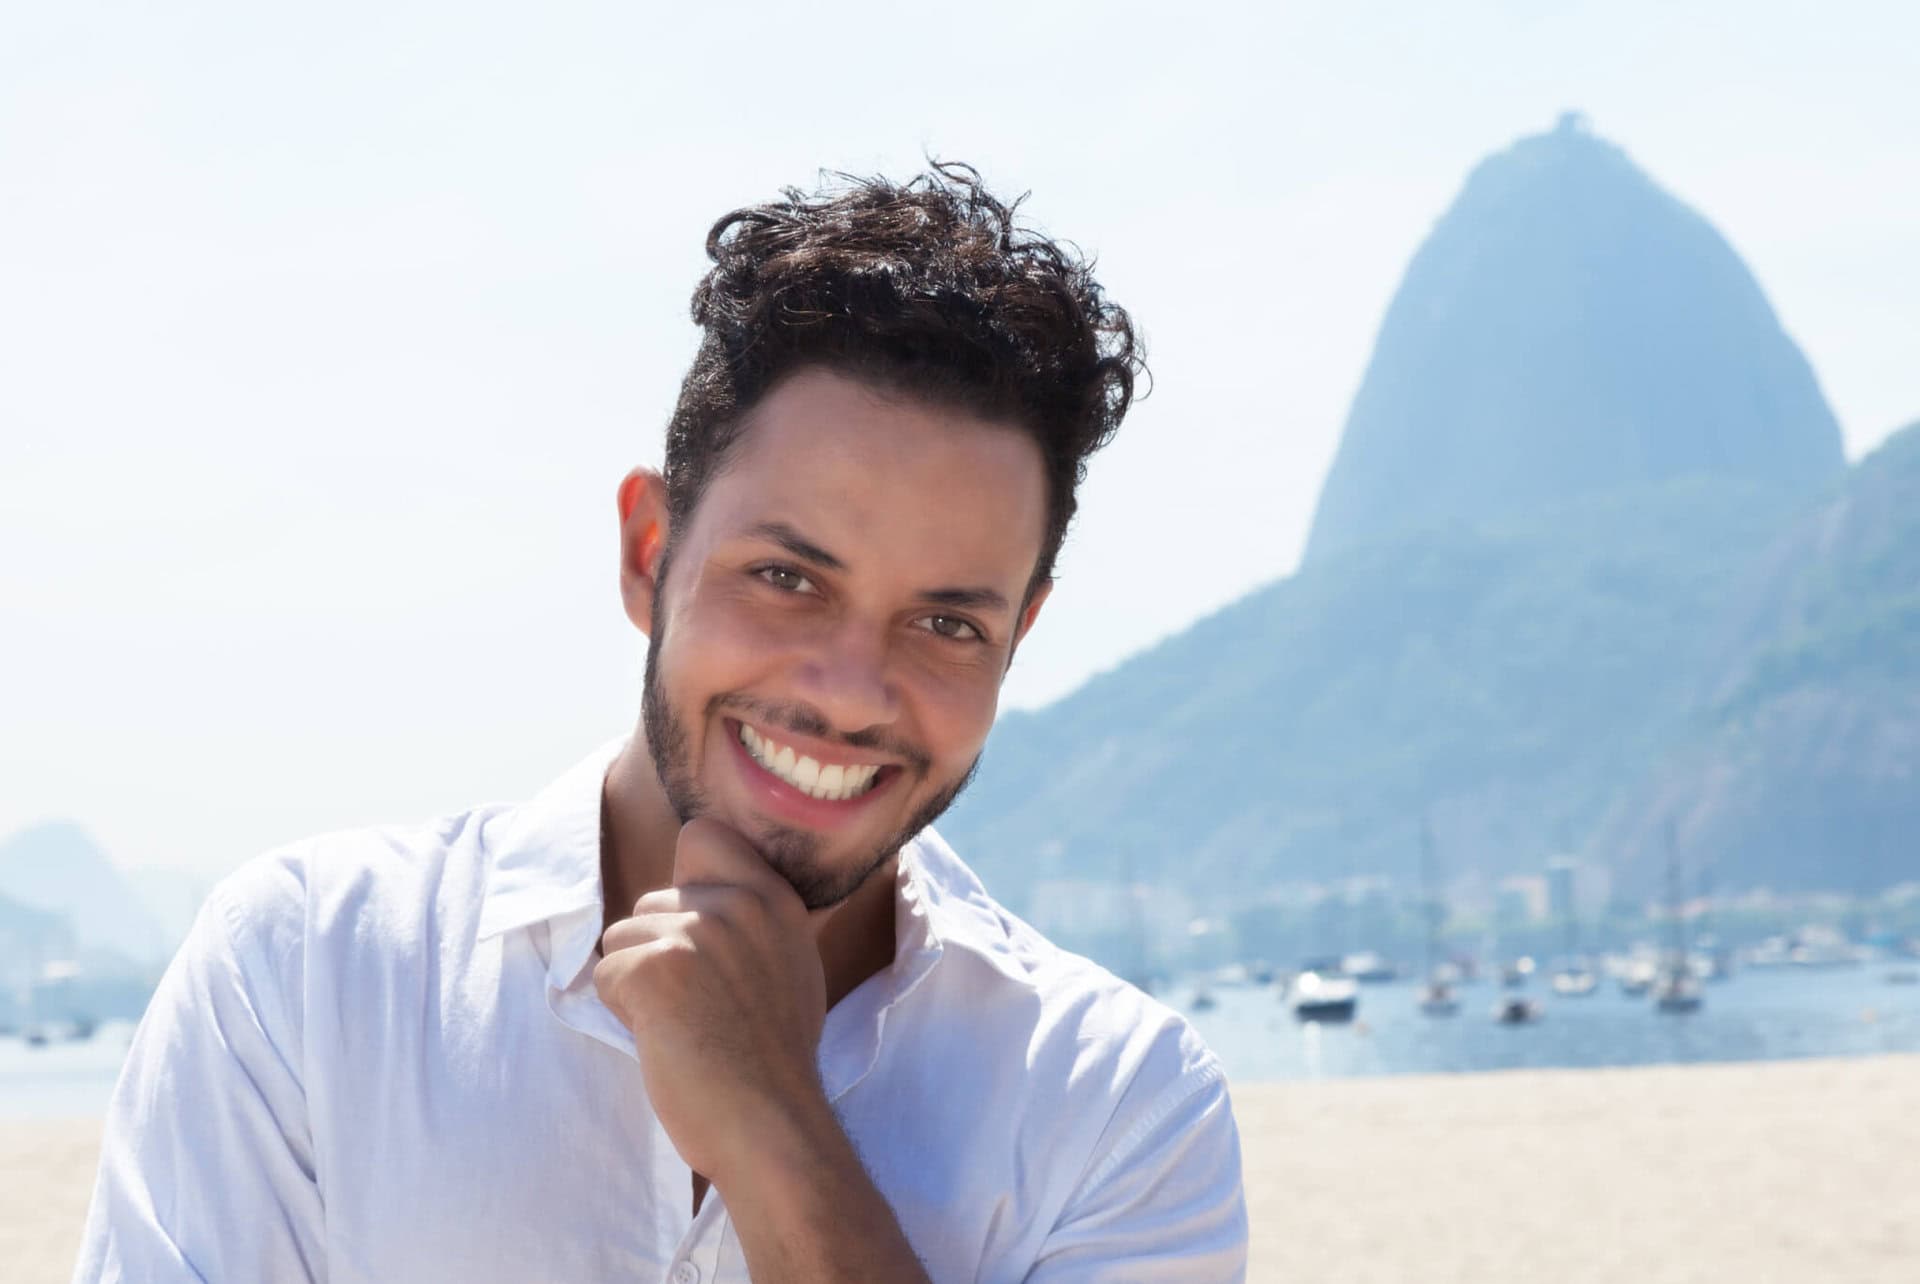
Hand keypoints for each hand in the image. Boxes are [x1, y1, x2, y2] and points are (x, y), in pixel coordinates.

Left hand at [592, 817, 831, 1185]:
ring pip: (621, 938)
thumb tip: (694, 898)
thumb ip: (750, 923)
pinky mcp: (655, 967)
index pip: (702, 837)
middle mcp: (737, 903)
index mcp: (773, 899)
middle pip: (650, 900)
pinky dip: (623, 1011)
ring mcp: (696, 931)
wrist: (770, 1122)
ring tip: (683, 1024)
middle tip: (698, 1004)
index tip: (692, 927)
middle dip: (656, 950)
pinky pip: (605, 976)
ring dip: (636, 983)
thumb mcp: (789, 966)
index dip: (684, 878)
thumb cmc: (773, 1060)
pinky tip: (666, 1039)